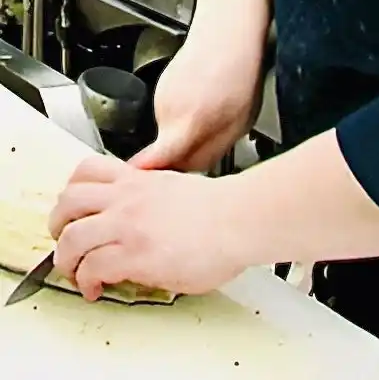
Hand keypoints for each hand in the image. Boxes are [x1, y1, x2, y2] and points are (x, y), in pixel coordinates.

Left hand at [49, 155, 248, 300]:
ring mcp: (128, 225)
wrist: (240, 218)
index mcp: (140, 179)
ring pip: (70, 236)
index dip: (71, 191)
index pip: (87, 170)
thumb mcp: (176, 189)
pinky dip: (85, 282)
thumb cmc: (221, 209)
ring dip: (64, 259)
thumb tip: (140, 221)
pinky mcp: (134, 254)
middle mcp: (128, 198)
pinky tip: (96, 288)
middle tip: (65, 240)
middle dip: (57, 224)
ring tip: (74, 271)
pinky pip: (91, 268)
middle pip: (68, 200)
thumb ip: (151, 198)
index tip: (74, 210)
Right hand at [130, 34, 262, 172]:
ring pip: (171, 132)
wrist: (227, 29)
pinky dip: (187, 112)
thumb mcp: (240, 120)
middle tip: (213, 141)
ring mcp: (161, 98)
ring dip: (189, 130)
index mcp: (188, 124)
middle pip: (167, 152)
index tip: (143, 188)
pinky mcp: (161, 88)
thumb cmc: (240, 70)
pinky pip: (171, 114)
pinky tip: (206, 96)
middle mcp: (168, 113)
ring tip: (216, 107)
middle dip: (184, 155)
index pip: (154, 162)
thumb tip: (195, 172)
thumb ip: (212, 151)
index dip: (147, 178)